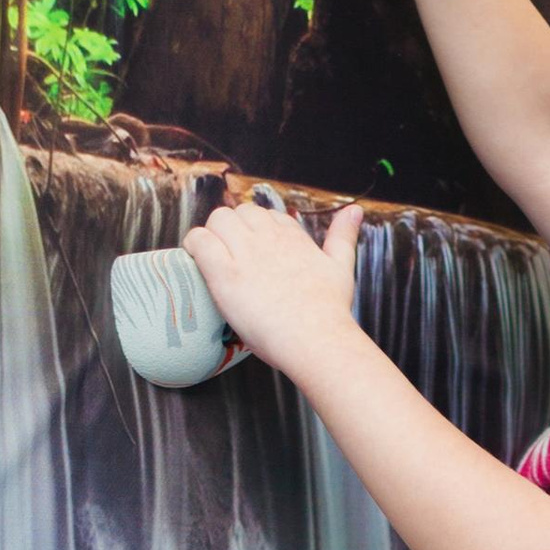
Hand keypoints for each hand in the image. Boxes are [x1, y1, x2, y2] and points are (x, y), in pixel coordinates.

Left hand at [186, 194, 362, 386]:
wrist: (316, 339)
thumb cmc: (329, 312)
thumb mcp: (342, 266)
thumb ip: (344, 236)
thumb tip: (356, 210)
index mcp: (293, 237)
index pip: (268, 217)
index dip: (259, 233)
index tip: (256, 254)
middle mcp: (268, 238)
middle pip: (240, 212)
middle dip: (233, 230)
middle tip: (231, 258)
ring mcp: (246, 253)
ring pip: (218, 219)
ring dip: (212, 234)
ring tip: (213, 260)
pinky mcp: (225, 273)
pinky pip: (199, 240)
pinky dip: (193, 245)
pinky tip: (196, 261)